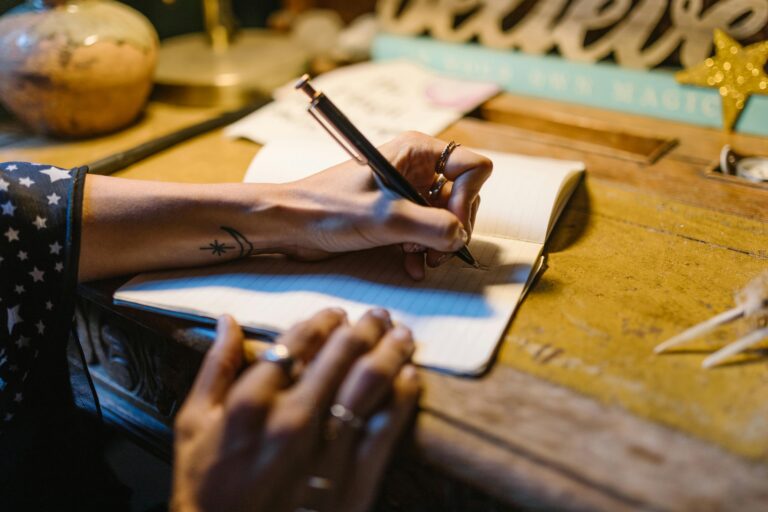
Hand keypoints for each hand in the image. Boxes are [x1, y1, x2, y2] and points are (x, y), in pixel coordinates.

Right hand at [171, 309, 419, 511]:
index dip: (322, 321)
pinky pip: (387, 427)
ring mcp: (327, 447)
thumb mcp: (193, 425)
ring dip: (391, 350)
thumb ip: (215, 368)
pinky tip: (411, 376)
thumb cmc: (207, 488)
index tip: (335, 314)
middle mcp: (294, 417)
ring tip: (401, 334)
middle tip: (377, 315)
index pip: (297, 342)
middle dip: (364, 327)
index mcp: (253, 401)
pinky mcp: (354, 478)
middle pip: (341, 354)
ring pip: (371, 381)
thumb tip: (228, 321)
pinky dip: (403, 394)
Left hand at [273, 131, 492, 279]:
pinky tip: (411, 265)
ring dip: (437, 243)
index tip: (450, 225)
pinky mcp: (396, 214)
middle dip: (453, 227)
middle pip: (463, 196)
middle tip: (435, 251)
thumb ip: (430, 226)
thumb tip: (460, 236)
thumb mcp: (384, 218)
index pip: (472, 168)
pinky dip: (424, 250)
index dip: (467, 200)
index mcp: (416, 152)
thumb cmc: (328, 209)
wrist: (291, 224)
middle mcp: (416, 167)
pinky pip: (427, 232)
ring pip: (446, 218)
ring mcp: (407, 191)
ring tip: (416, 258)